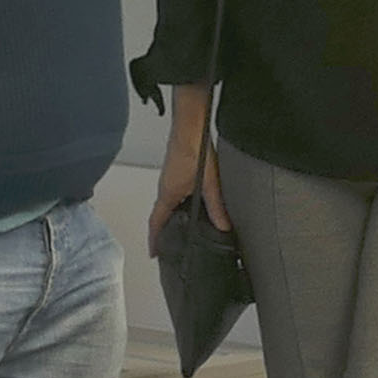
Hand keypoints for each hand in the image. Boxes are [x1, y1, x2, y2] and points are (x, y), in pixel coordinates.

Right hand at [150, 95, 226, 247]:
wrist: (190, 125)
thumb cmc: (193, 149)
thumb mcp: (209, 184)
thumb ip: (216, 207)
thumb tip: (223, 225)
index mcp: (167, 193)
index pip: (156, 222)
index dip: (154, 239)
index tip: (154, 252)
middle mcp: (164, 186)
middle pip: (160, 213)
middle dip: (162, 229)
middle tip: (167, 242)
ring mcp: (169, 177)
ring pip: (167, 202)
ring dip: (171, 214)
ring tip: (181, 226)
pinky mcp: (175, 169)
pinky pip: (173, 192)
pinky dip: (178, 202)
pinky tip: (191, 202)